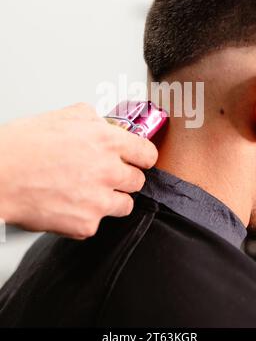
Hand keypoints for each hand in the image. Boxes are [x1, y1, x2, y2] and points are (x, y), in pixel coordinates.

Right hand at [0, 103, 157, 238]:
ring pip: (125, 205)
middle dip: (124, 178)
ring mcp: (99, 200)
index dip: (142, 157)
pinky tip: (68, 204)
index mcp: (107, 141)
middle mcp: (109, 171)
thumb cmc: (22, 145)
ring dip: (111, 199)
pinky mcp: (86, 224)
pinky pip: (97, 223)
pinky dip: (86, 217)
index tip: (138, 160)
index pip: (147, 154)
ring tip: (86, 192)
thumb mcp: (64, 116)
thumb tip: (106, 126)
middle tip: (105, 175)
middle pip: (138, 181)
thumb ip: (95, 120)